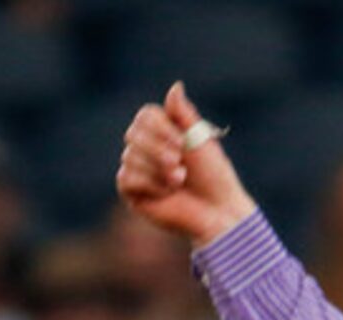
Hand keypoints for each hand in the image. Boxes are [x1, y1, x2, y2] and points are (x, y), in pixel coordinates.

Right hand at [117, 82, 256, 246]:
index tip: (183, 143)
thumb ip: (184, 114)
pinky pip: (126, 178)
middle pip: (133, 134)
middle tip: (181, 165)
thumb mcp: (200, 139)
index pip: (145, 116)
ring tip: (179, 181)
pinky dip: (150, 185)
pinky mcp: (131, 192)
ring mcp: (136, 169)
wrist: (216, 210)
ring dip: (159, 170)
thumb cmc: (213, 175)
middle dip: (159, 150)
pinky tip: (166, 193)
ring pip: (130, 157)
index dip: (161, 128)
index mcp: (161, 131)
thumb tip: (175, 86)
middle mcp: (145, 148)